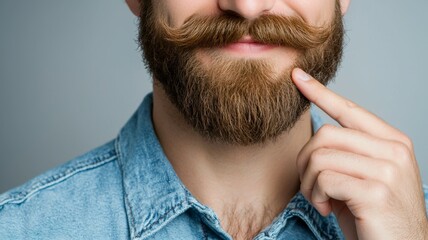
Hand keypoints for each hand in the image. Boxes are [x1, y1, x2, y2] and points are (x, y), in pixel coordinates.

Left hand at [292, 68, 427, 239]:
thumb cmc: (375, 215)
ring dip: (309, 183)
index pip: (350, 109)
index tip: (298, 77)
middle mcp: (394, 150)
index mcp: (393, 141)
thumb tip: (317, 134)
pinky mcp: (376, 191)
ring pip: (320, 156)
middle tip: (311, 185)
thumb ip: (347, 153)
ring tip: (321, 199)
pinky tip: (327, 209)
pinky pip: (324, 179)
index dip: (320, 92)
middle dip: (305, 161)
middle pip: (325, 134)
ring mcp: (388, 170)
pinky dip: (316, 196)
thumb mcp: (363, 177)